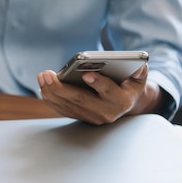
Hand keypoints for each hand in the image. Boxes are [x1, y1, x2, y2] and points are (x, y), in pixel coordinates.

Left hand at [37, 64, 161, 123]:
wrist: (124, 104)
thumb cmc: (128, 85)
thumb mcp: (138, 78)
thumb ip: (139, 71)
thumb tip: (139, 65)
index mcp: (121, 101)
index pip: (109, 92)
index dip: (98, 83)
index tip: (86, 74)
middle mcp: (105, 112)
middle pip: (80, 100)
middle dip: (62, 87)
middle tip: (48, 74)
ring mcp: (91, 117)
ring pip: (67, 105)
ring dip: (51, 91)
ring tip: (42, 76)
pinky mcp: (80, 117)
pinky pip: (62, 109)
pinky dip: (51, 98)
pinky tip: (43, 86)